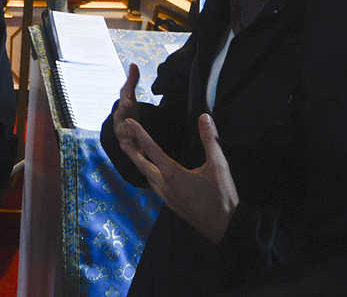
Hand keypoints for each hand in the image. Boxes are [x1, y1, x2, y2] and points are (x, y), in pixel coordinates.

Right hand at [112, 63, 141, 154]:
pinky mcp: (132, 153)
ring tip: (139, 146)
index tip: (129, 102)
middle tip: (132, 128)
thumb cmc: (128, 113)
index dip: (125, 104)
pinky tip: (147, 161)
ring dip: (132, 145)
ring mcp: (125, 141)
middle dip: (125, 126)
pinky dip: (139, 158)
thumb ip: (131, 81)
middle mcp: (120, 127)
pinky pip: (135, 156)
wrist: (124, 131)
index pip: (123, 107)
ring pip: (127, 143)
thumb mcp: (130, 98)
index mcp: (122, 113)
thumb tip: (133, 64)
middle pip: (121, 127)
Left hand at [119, 113, 238, 243]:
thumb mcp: (218, 166)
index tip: (128, 123)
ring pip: (146, 176)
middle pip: (141, 164)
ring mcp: (166, 196)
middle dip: (130, 150)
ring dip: (138, 163)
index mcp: (172, 174)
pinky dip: (148, 174)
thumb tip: (204, 118)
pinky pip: (153, 186)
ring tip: (134, 153)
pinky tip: (153, 174)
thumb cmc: (222, 197)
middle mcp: (164, 185)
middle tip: (121, 138)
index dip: (139, 133)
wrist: (225, 228)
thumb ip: (210, 140)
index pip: (151, 149)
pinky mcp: (171, 204)